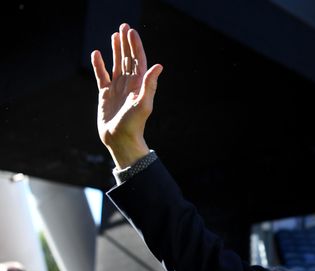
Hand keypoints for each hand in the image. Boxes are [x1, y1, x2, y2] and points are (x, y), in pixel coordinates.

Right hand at [91, 23, 162, 168]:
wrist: (120, 140)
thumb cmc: (133, 125)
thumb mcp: (143, 104)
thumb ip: (150, 85)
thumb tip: (159, 66)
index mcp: (139, 85)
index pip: (138, 61)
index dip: (135, 46)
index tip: (132, 32)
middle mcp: (129, 85)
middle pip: (127, 59)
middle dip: (126, 43)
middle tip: (124, 26)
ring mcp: (117, 89)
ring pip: (116, 64)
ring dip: (115, 50)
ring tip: (114, 35)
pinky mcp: (105, 95)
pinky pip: (102, 76)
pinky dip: (99, 65)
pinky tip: (96, 54)